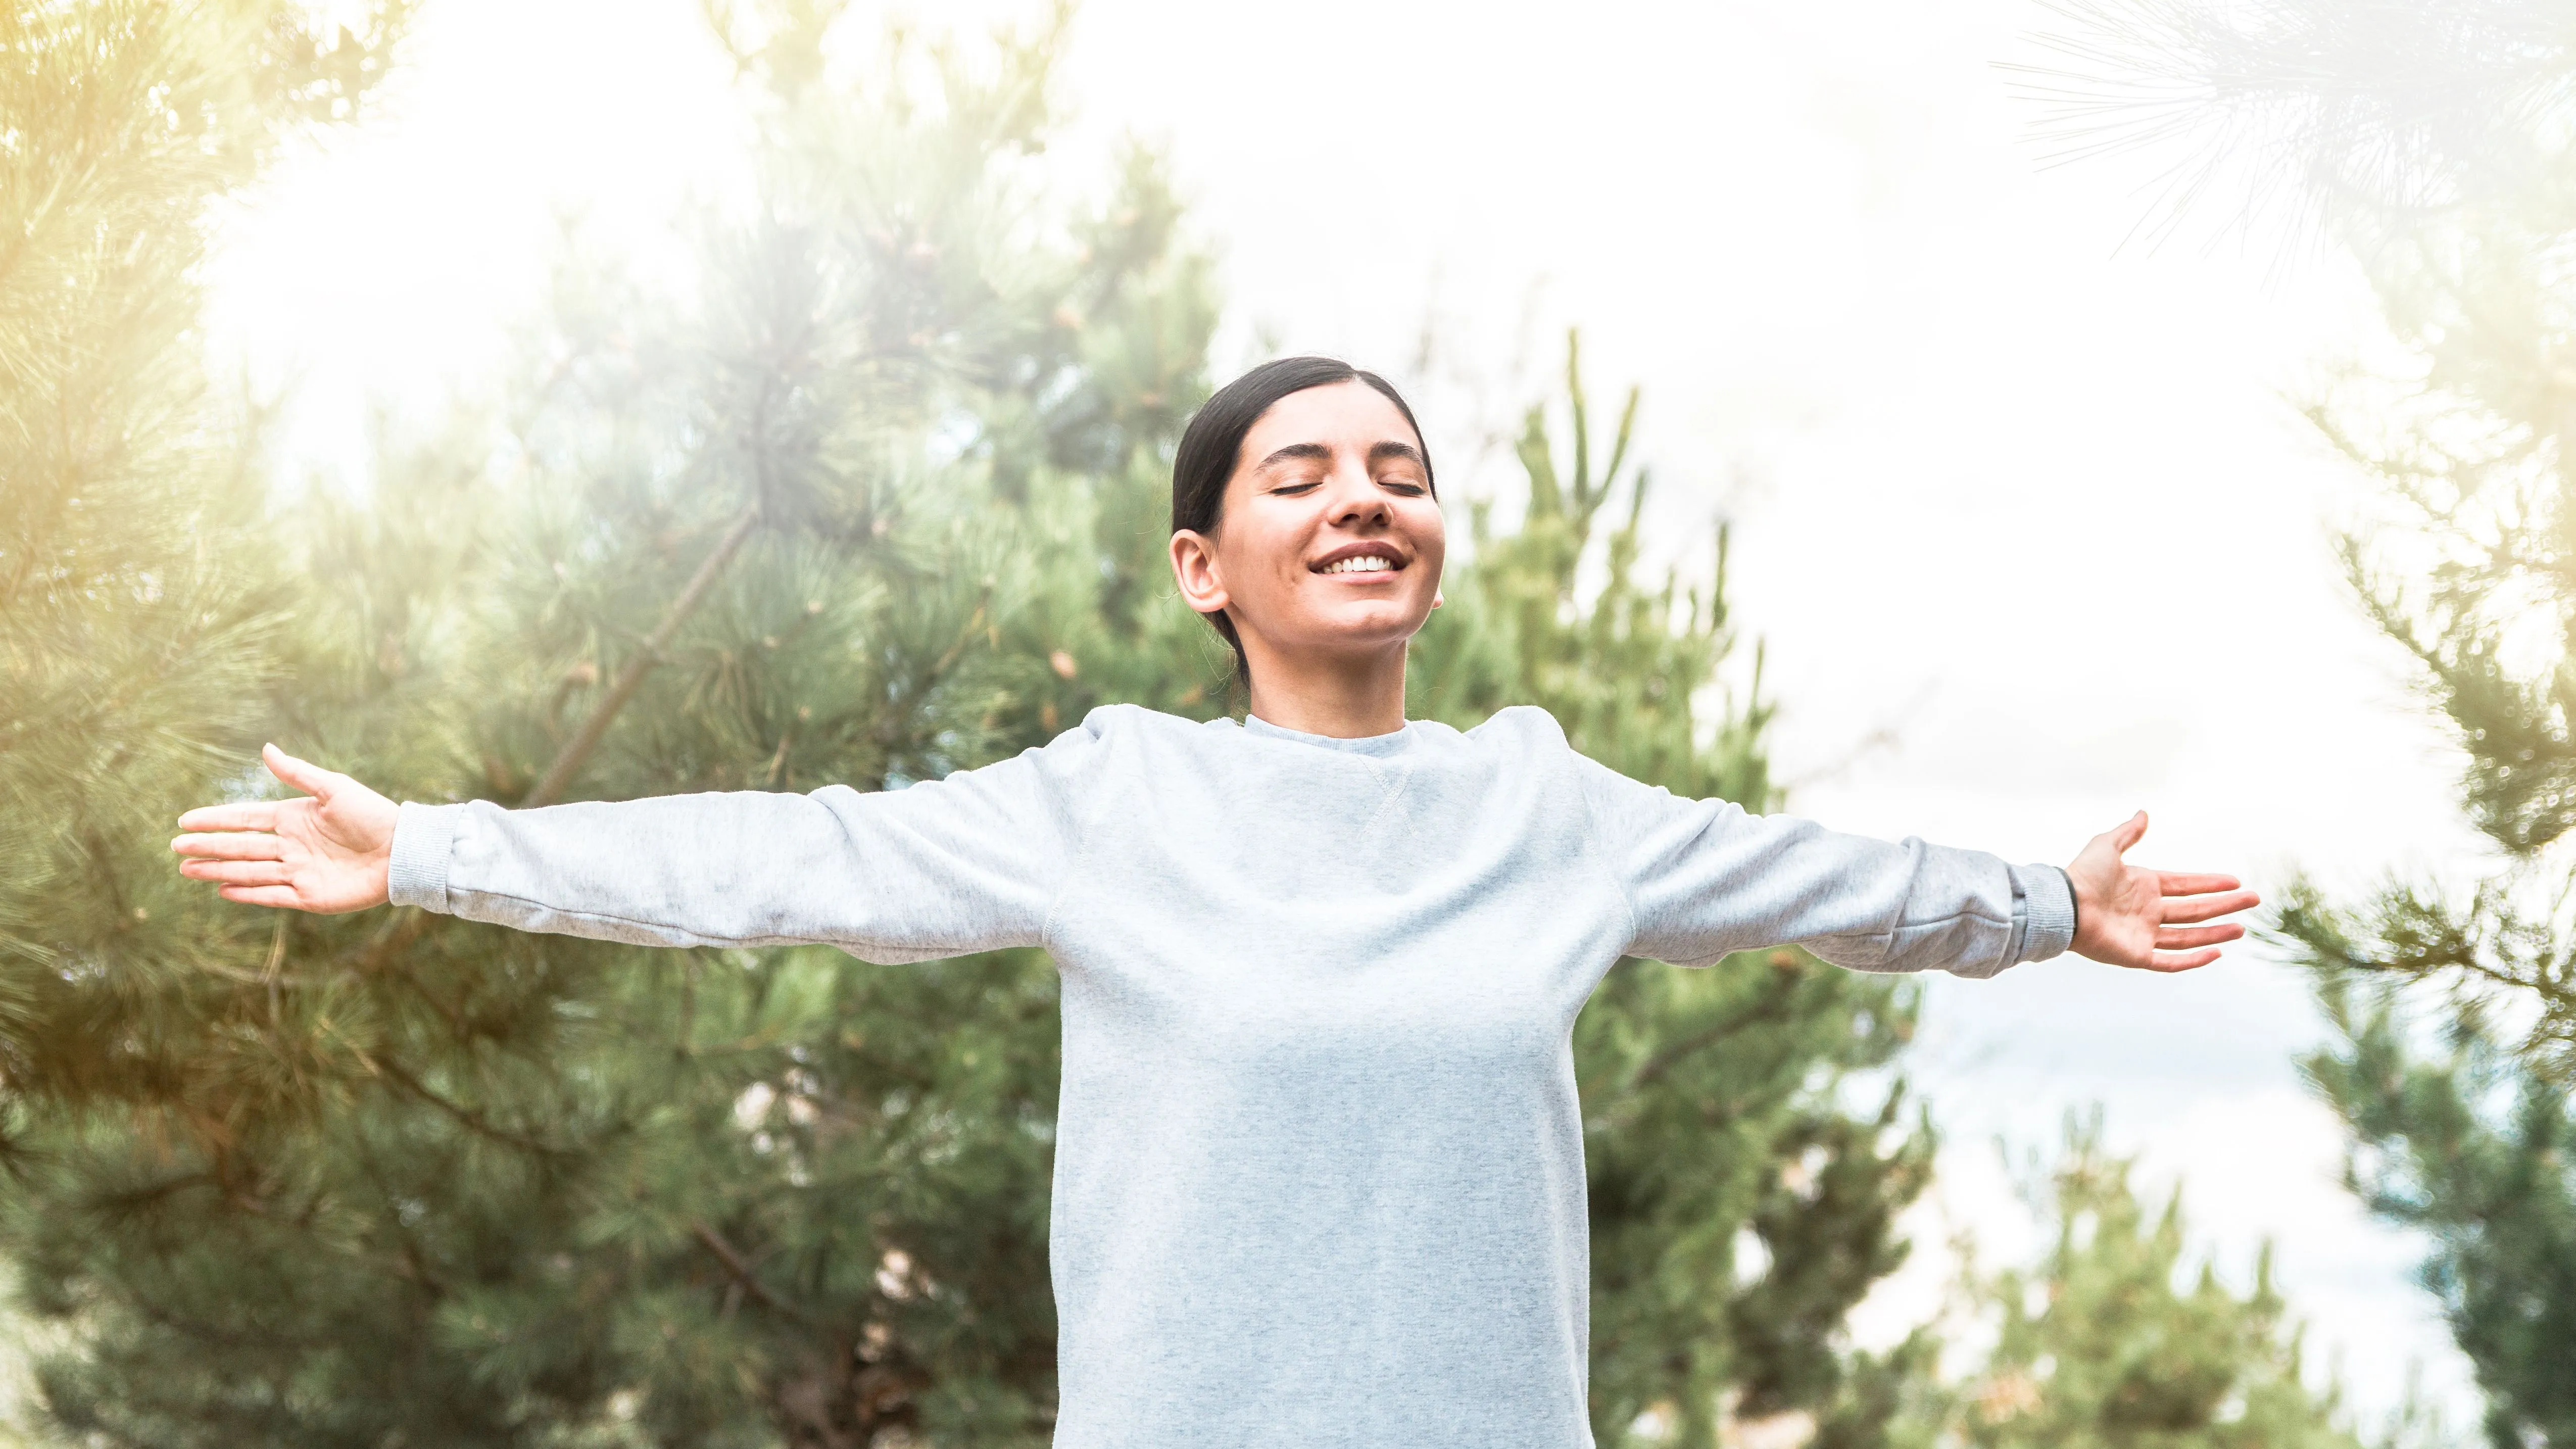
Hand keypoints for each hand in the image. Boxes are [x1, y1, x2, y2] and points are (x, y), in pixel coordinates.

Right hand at [171, 745, 399, 912]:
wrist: (404, 850)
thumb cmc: (373, 815)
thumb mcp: (334, 788)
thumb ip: (298, 773)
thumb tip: (266, 748)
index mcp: (294, 818)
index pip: (245, 819)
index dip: (215, 820)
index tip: (185, 821)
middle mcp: (291, 846)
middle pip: (241, 847)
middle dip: (208, 847)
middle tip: (175, 848)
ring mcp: (298, 872)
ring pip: (249, 871)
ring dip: (219, 871)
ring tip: (188, 869)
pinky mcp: (310, 896)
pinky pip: (272, 895)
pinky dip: (248, 893)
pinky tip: (223, 889)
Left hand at [2065, 810, 2257, 971]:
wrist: (2064, 904)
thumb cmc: (2082, 875)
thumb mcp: (2106, 846)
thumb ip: (2127, 832)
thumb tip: (2143, 813)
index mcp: (2144, 886)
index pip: (2185, 885)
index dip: (2210, 883)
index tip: (2235, 881)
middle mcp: (2147, 911)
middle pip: (2195, 910)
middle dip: (2224, 905)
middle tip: (2253, 900)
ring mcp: (2144, 935)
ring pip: (2189, 936)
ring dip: (2216, 932)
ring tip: (2243, 927)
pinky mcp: (2137, 956)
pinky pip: (2171, 961)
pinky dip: (2194, 959)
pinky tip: (2217, 953)